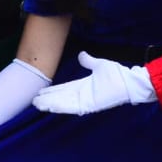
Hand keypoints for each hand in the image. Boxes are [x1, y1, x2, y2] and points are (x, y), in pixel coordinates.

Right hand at [30, 52, 153, 114]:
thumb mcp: (99, 65)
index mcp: (83, 85)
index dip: (52, 91)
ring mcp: (85, 101)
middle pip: (60, 97)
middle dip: (47, 99)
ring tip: (37, 104)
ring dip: (51, 104)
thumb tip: (81, 54)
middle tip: (33, 101)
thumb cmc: (116, 75)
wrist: (128, 82)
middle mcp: (82, 95)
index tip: (41, 91)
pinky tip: (51, 106)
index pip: (64, 88)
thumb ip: (89, 61)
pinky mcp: (89, 105)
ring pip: (63, 103)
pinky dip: (61, 106)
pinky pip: (72, 107)